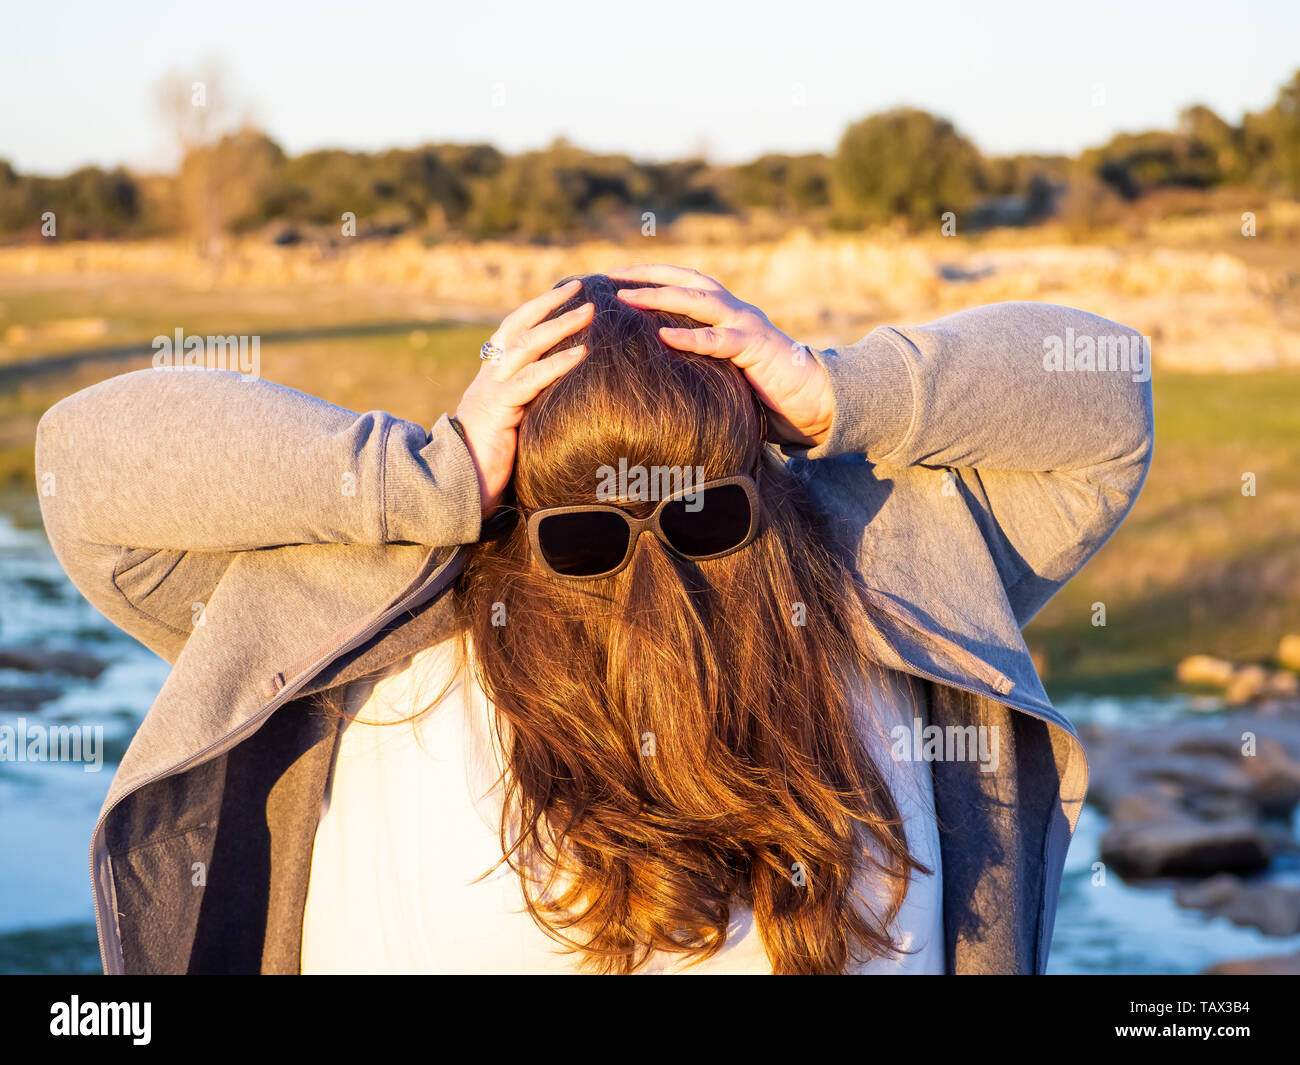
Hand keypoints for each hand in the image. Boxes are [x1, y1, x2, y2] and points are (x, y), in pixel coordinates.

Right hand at [455, 279, 592, 518]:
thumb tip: (566, 395)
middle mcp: (489, 376)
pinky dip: (557, 364)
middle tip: (579, 286)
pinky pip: (531, 379)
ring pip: (526, 345)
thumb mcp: (515, 423)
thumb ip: (531, 403)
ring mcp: (491, 389)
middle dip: (549, 303)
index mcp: (492, 377)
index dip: (538, 309)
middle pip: (518, 325)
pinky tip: (581, 354)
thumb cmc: (491, 461)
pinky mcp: (497, 408)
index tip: (565, 293)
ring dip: (559, 325)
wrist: (458, 486)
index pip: (515, 331)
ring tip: (588, 312)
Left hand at [607, 264, 832, 446]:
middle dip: (647, 275)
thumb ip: (699, 358)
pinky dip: (691, 338)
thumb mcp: (724, 367)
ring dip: (661, 297)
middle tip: (611, 276)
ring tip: (627, 299)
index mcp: (726, 312)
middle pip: (687, 279)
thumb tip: (656, 366)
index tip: (615, 277)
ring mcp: (747, 325)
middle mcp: (735, 310)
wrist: (811, 398)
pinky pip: (719, 341)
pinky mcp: (756, 348)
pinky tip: (664, 338)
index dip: (650, 275)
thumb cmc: (764, 387)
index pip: (684, 282)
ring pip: (700, 301)